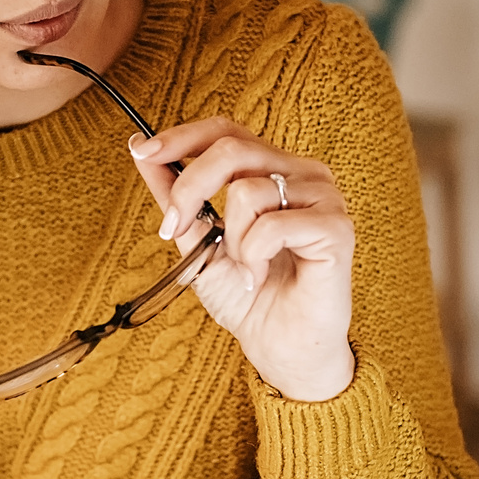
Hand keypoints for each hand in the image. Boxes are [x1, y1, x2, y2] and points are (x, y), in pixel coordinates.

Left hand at [131, 119, 356, 401]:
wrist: (281, 347)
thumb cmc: (250, 296)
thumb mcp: (200, 240)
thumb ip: (177, 197)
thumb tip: (142, 152)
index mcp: (273, 170)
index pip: (227, 130)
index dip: (182, 136)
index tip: (143, 150)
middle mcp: (302, 174)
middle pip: (232, 148)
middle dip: (189, 188)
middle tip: (174, 228)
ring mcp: (324, 197)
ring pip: (249, 190)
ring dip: (232, 239)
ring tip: (247, 266)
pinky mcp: (336, 227)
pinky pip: (272, 224)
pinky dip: (254, 255)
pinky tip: (262, 275)